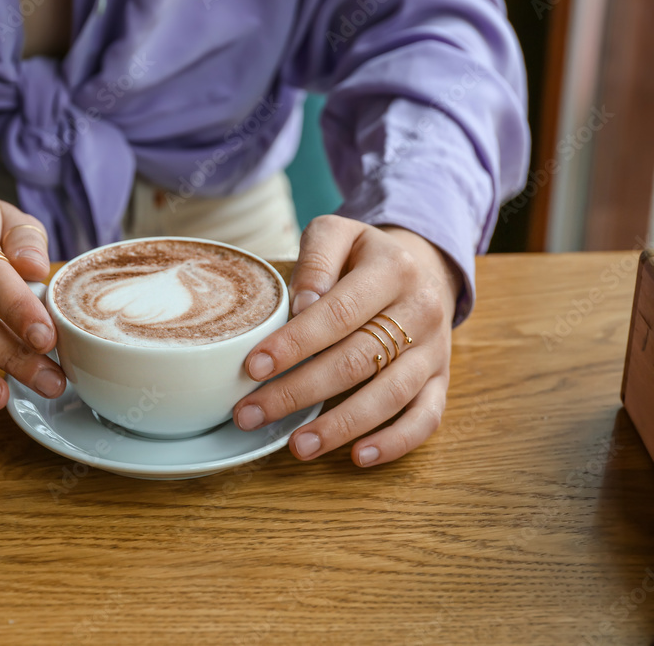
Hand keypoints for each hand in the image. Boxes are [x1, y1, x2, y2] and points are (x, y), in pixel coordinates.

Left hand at [232, 215, 461, 466]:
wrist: (424, 267)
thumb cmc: (363, 257)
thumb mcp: (338, 235)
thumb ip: (316, 259)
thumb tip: (301, 305)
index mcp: (393, 270)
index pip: (339, 313)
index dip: (295, 343)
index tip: (254, 366)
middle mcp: (420, 311)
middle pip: (356, 360)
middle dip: (298, 392)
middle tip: (250, 414)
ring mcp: (434, 350)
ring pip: (389, 396)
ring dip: (339, 426)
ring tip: (296, 446)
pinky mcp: (440, 381)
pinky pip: (425, 418)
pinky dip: (394, 442)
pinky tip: (357, 457)